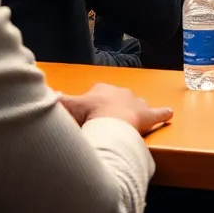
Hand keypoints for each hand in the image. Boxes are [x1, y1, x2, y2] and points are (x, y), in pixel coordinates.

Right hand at [58, 83, 172, 135]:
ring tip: (130, 121)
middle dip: (113, 108)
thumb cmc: (87, 115)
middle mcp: (119, 92)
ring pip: (135, 105)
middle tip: (106, 122)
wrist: (109, 123)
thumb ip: (55, 102)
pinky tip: (168, 114)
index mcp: (100, 90)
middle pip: (116, 99)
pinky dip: (163, 113)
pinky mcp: (148, 115)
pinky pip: (158, 113)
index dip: (92, 103)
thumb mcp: (67, 107)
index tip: (89, 113)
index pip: (96, 92)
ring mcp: (135, 103)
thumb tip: (45, 97)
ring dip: (133, 111)